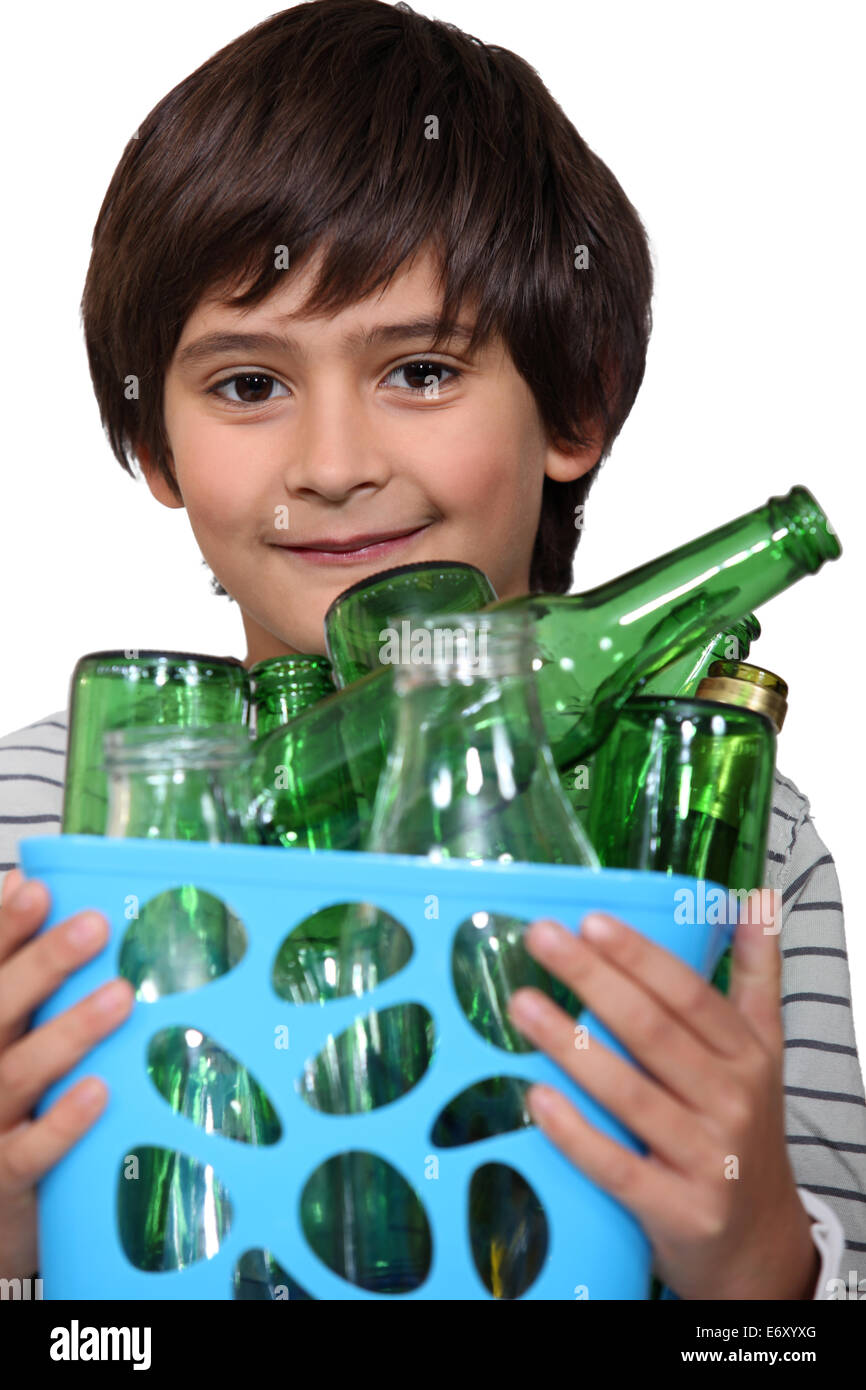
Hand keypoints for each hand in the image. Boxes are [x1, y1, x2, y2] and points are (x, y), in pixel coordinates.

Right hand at [0, 868, 134, 1278]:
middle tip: (95, 927)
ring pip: (17, 1073)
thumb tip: (26, 883)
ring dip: (69, 1033)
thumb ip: (15, 970)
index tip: (38, 891)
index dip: (4, 929)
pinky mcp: (2, 1179)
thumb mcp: (5, 1030)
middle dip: (42, 967)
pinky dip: (62, 1123)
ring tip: (119, 998)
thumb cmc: (6, 1103)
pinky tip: (98, 1091)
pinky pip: (30, 1152)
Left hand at [507, 898, 819, 1299]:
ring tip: (522, 1004)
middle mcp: (732, 1102)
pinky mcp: (679, 1211)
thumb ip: (756, 973)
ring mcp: (707, 1159)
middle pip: (653, 1032)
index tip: (590, 921)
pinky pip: (617, 1166)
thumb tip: (757, 899)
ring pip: (629, 1094)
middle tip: (540, 939)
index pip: (689, 995)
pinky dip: (575, 1132)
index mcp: (747, 1055)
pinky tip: (536, 1097)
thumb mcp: (762, 1049)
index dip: (639, 957)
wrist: (760, 1241)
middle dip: (592, 980)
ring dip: (569, 1046)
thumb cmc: (744, 1128)